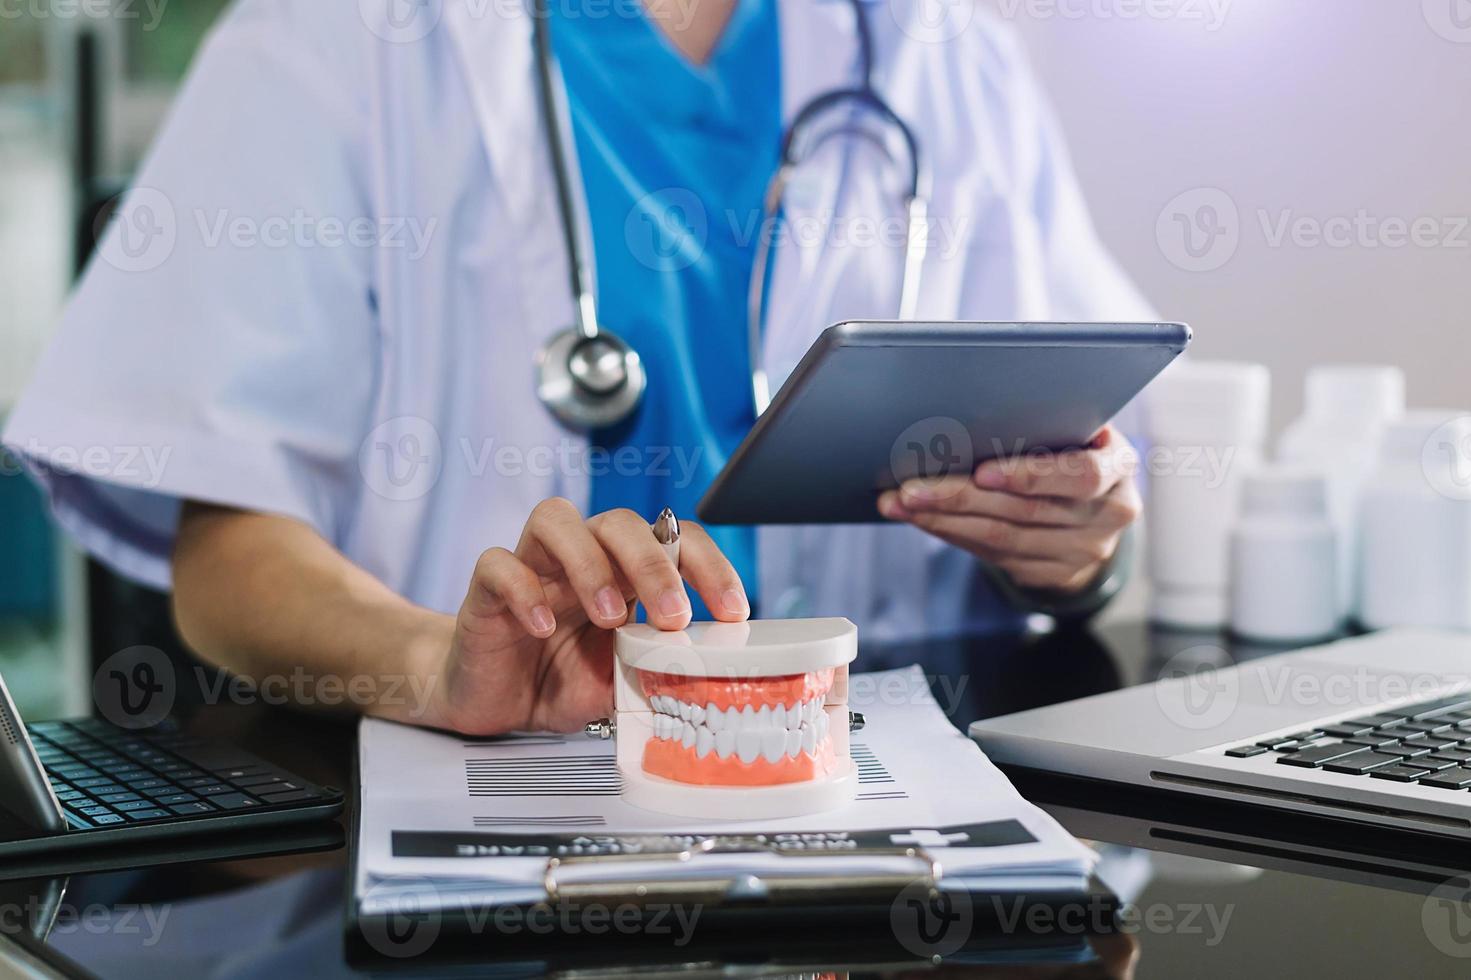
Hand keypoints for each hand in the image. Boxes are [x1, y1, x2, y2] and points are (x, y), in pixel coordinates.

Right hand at [424, 500, 748, 734]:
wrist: (493, 704)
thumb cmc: (558, 682)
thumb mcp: (620, 685)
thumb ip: (655, 673)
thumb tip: (704, 682)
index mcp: (622, 573)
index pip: (673, 540)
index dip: (708, 566)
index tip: (732, 611)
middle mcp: (580, 558)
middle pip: (619, 522)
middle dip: (653, 564)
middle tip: (672, 615)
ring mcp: (532, 567)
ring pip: (556, 519)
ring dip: (590, 564)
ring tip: (610, 617)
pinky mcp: (486, 589)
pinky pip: (499, 564)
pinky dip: (524, 590)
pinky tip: (543, 626)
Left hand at [877, 425, 1141, 593]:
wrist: (1097, 509)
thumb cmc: (1075, 450)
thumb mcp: (1078, 431)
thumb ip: (1047, 425)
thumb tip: (970, 412)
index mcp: (1118, 468)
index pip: (1079, 475)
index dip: (1029, 475)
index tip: (982, 471)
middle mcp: (1108, 515)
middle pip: (1026, 511)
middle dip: (960, 497)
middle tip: (911, 487)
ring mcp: (1084, 551)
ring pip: (1003, 538)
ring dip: (944, 520)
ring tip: (901, 503)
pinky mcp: (1055, 574)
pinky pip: (995, 555)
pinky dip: (953, 534)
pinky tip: (922, 520)